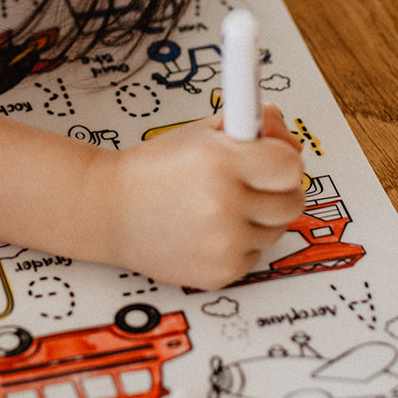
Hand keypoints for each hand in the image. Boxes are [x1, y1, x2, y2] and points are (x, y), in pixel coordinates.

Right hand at [100, 103, 304, 287]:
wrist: (105, 210)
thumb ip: (246, 126)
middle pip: (293, 201)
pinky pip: (254, 255)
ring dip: (256, 219)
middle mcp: (223, 203)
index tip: (268, 159)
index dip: (281, 160)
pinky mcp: (220, 272)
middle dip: (275, 190)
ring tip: (216, 207)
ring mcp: (223, 242)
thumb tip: (283, 133)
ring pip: (275, 231)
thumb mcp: (195, 135)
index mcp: (219, 161)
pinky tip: (206, 230)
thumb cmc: (149, 171)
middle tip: (246, 184)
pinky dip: (237, 244)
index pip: (291, 165)